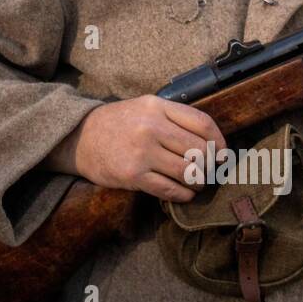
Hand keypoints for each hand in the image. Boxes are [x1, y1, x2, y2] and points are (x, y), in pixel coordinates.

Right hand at [51, 95, 226, 201]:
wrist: (80, 137)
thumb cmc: (118, 124)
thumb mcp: (145, 108)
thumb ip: (174, 118)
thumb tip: (213, 142)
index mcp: (157, 106)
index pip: (203, 124)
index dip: (220, 142)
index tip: (222, 154)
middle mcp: (151, 127)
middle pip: (200, 151)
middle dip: (210, 166)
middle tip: (208, 172)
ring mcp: (141, 152)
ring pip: (189, 172)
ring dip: (198, 182)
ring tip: (196, 183)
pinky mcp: (133, 175)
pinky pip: (170, 189)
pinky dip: (183, 194)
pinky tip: (183, 192)